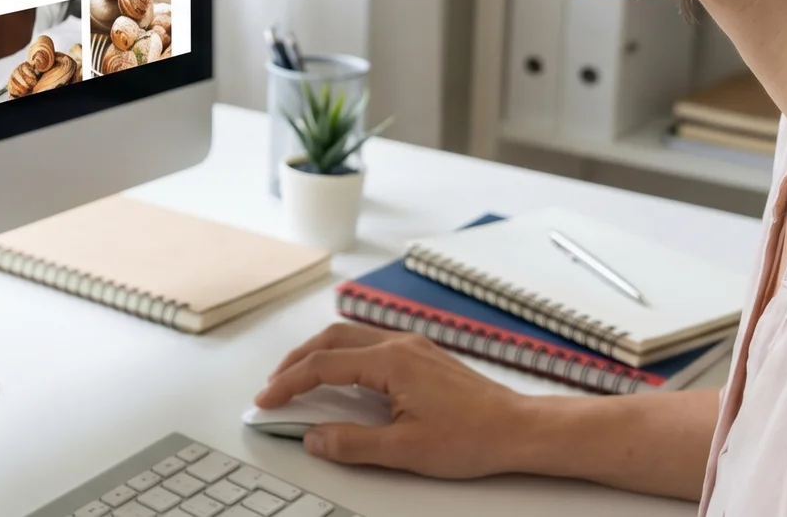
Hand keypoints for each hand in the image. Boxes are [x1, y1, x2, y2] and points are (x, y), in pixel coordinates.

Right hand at [255, 323, 531, 477]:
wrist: (519, 429)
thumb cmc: (474, 437)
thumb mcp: (404, 450)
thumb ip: (352, 444)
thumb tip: (314, 438)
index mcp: (391, 362)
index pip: (323, 366)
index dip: (289, 383)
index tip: (267, 400)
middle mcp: (400, 345)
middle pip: (331, 339)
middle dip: (296, 360)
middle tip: (275, 385)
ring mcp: (413, 347)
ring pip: (351, 337)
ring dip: (319, 354)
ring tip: (299, 378)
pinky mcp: (423, 356)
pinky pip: (371, 343)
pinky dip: (343, 354)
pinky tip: (342, 374)